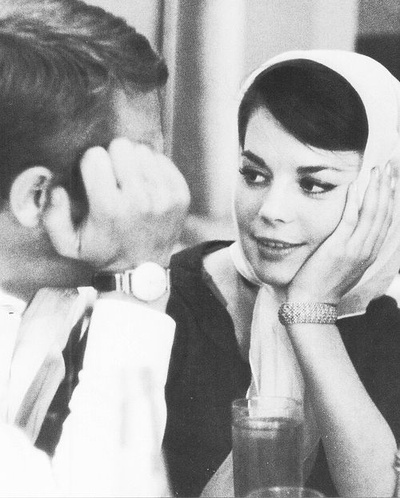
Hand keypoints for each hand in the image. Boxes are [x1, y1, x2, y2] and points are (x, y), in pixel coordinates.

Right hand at [42, 137, 189, 269]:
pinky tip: (147, 185)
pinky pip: (163, 160)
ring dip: (133, 162)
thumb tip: (58, 188)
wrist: (143, 271)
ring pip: (143, 150)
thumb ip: (52, 216)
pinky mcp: (181, 195)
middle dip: (113, 158)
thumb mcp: (69, 245)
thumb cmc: (104, 252)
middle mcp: (140, 200)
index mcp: (110, 208)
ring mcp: (164, 196)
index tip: (93, 177)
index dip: (90, 163)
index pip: (95, 156)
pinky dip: (152, 168)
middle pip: (121, 146)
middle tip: (113, 175)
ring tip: (130, 181)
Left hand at [287, 163, 395, 303]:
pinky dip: (354, 201)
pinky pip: (350, 219)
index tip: (392, 179)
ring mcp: (354, 248)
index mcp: (370, 253)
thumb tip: (355, 232)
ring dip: (376, 189)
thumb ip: (354, 248)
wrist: (312, 304)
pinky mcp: (338, 248)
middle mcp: (367, 249)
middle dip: (388, 187)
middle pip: (384, 213)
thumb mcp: (347, 266)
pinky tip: (355, 185)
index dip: (391, 198)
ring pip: (372, 214)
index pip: (387, 220)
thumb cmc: (325, 284)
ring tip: (378, 169)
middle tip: (389, 165)